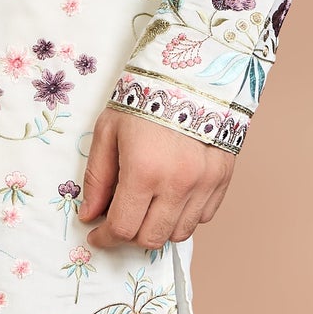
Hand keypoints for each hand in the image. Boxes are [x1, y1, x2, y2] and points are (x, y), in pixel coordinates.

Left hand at [76, 106, 234, 250]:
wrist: (192, 75)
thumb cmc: (144, 99)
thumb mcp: (108, 131)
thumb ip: (97, 178)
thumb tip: (90, 215)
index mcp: (144, 171)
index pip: (123, 228)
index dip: (105, 237)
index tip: (97, 233)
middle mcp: (178, 183)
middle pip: (152, 238)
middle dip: (130, 236)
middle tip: (121, 218)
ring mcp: (204, 183)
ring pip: (179, 233)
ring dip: (158, 228)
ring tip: (147, 206)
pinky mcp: (222, 179)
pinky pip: (203, 217)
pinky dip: (184, 216)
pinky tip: (172, 196)